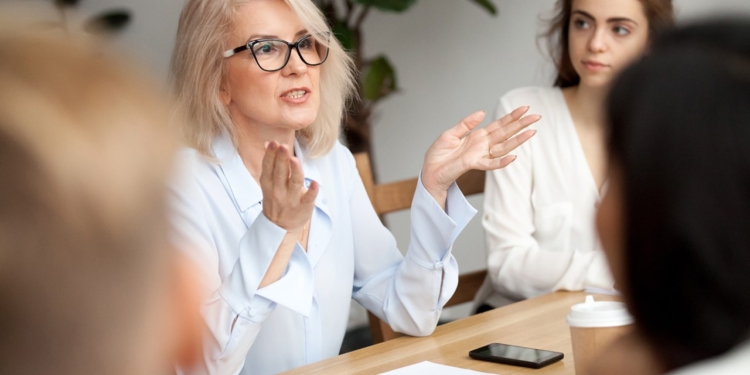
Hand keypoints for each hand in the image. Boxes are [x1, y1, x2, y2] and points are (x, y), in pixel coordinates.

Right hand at [259, 141, 317, 232]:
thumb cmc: (276, 199)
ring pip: (294, 183)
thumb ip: (270, 163)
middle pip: (280, 172)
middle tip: (283, 146)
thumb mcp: (269, 183)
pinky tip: (315, 184)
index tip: (274, 143)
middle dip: (281, 159)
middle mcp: (278, 190)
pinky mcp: (304, 207)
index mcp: (269, 183)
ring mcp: (291, 199)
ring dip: (295, 171)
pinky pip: (308, 199)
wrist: (280, 227)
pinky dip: (312, 191)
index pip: (269, 166)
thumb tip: (268, 143)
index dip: (271, 155)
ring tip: (294, 160)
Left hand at [421, 106, 539, 198]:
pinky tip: (513, 157)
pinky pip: (491, 164)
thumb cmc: (438, 155)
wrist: (429, 171)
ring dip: (518, 141)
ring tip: (532, 132)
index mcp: (477, 136)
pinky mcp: (473, 164)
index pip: (499, 125)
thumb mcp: (450, 134)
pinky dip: (502, 162)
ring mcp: (480, 155)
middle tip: (536, 116)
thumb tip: (482, 112)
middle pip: (505, 133)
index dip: (511, 117)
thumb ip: (466, 124)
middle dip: (521, 125)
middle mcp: (482, 145)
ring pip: (503, 147)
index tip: (524, 108)